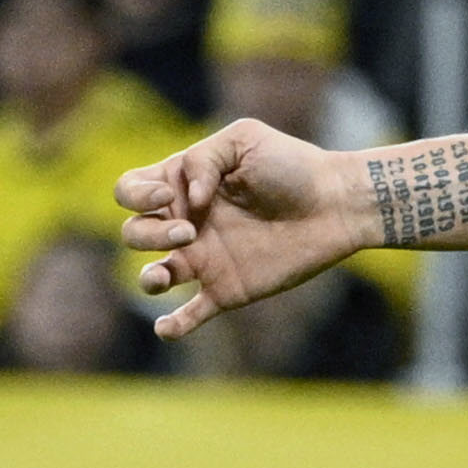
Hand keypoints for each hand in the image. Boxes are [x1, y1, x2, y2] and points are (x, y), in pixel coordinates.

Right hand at [114, 119, 368, 339]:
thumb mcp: (245, 139)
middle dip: (148, 234)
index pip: (130, 191)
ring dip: (149, 277)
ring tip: (168, 273)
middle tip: (191, 230)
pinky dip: (172, 327)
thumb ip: (204, 158)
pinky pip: (190, 315)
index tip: (168, 195)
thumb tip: (188, 199)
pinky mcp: (226, 289)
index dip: (135, 195)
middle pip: (133, 233)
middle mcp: (188, 222)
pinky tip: (166, 329)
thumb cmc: (293, 165)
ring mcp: (205, 258)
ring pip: (151, 276)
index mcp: (186, 185)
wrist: (336, 203)